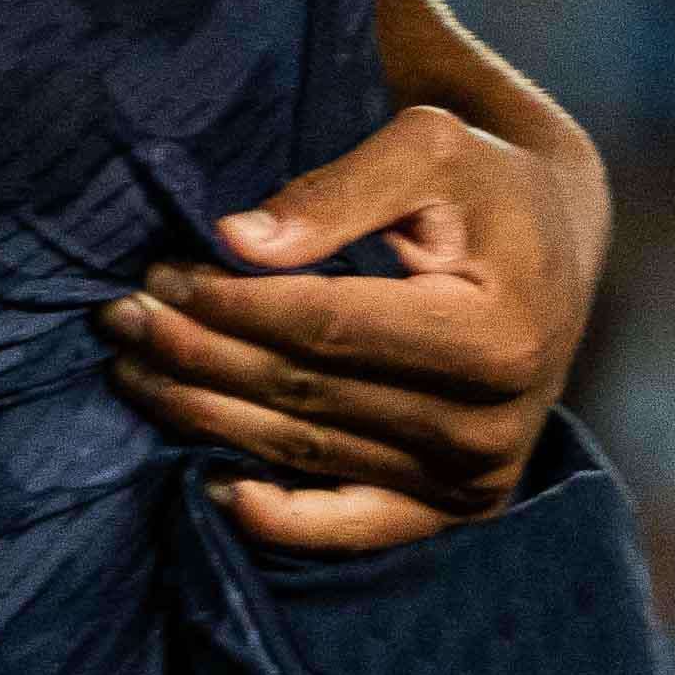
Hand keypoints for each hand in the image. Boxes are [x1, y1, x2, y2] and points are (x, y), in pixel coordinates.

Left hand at [105, 88, 605, 557]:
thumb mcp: (429, 150)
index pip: (324, 327)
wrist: (554, 248)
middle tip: (119, 319)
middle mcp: (490, 424)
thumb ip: (339, 190)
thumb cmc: (482, 184)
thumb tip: (238, 242)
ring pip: (304, 449)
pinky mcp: (455, 505)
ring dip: (205, 416)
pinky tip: (211, 488)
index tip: (157, 274)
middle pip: (303, 392)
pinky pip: (351, 524)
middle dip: (197, 355)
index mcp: (495, 336)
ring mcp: (473, 477)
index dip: (230, 305)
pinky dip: (278, 517)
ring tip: (132, 371)